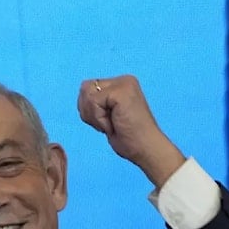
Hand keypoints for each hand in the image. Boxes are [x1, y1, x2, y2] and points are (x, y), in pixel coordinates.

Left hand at [76, 74, 185, 188]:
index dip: (90, 110)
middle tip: (110, 124)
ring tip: (113, 124)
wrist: (146, 148)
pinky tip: (114, 126)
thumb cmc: (130, 138)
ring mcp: (123, 84)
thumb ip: (96, 102)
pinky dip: (99, 120)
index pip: (88, 88)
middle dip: (90, 112)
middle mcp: (123, 80)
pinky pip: (94, 103)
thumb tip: (82, 94)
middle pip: (85, 89)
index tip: (109, 122)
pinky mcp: (120, 92)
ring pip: (88, 96)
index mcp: (122, 84)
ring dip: (95, 117)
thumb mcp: (108, 115)